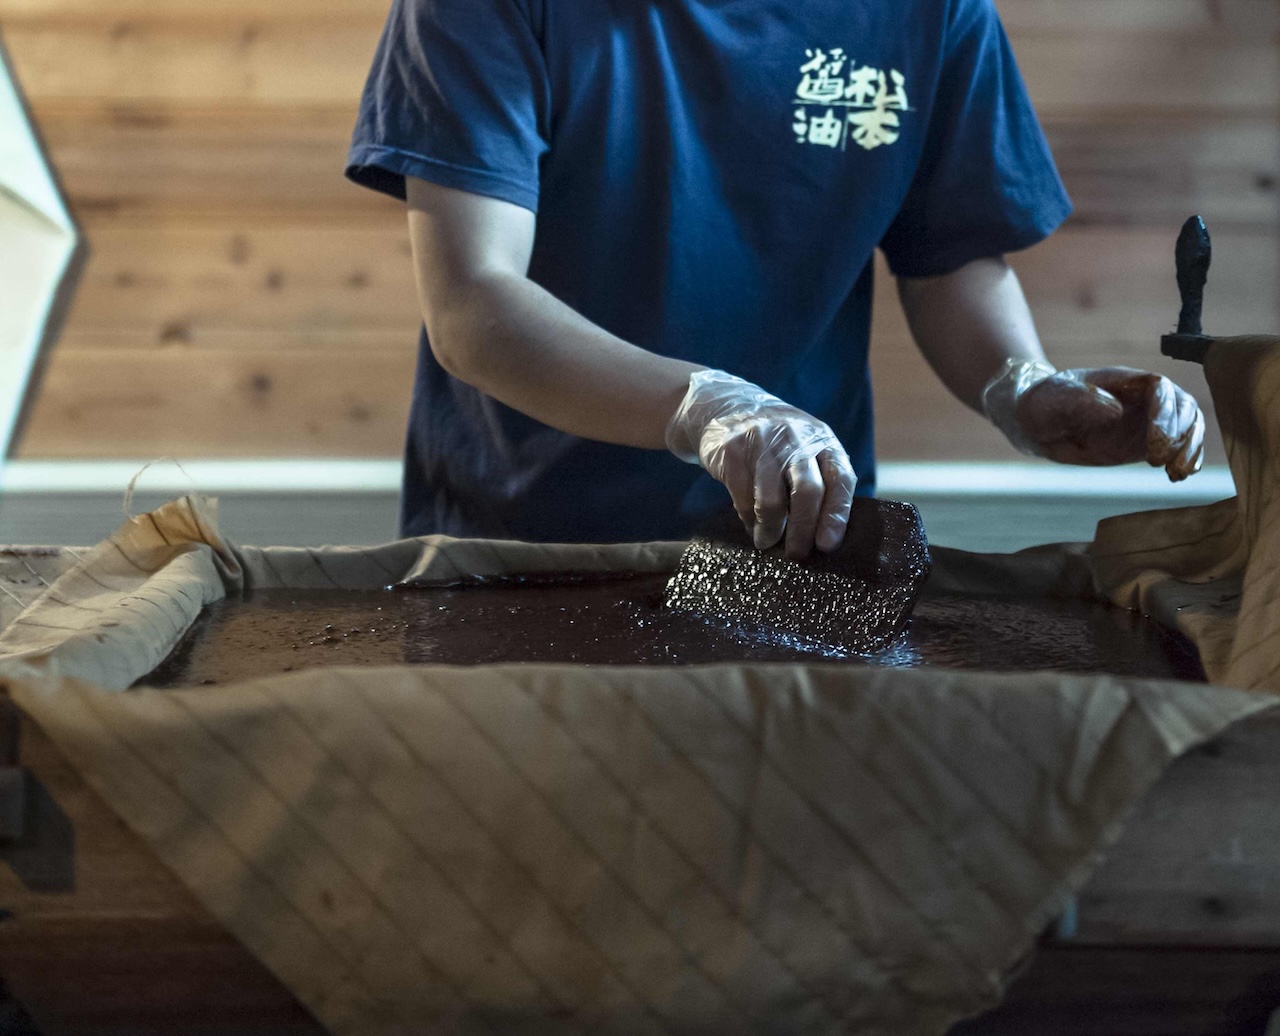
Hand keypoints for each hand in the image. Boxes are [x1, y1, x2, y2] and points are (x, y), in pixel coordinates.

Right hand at [666, 370, 855, 556]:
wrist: (727, 407)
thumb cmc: (777, 443)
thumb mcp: (806, 449)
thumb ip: (821, 480)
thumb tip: (828, 534)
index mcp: (822, 440)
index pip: (840, 479)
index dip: (836, 515)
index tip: (828, 545)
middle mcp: (796, 438)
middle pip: (807, 491)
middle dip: (803, 530)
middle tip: (797, 554)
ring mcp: (763, 442)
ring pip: (771, 500)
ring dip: (770, 530)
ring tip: (767, 542)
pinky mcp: (733, 451)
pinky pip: (742, 498)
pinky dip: (747, 519)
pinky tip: (750, 524)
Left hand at [983, 361, 1205, 480]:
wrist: (1035, 420)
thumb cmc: (1044, 402)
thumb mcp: (1054, 399)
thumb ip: (1081, 400)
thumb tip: (1116, 409)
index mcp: (1124, 380)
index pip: (1160, 388)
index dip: (1164, 414)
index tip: (1156, 442)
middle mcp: (1142, 397)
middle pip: (1182, 406)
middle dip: (1181, 434)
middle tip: (1162, 463)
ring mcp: (1146, 418)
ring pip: (1186, 425)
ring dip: (1189, 448)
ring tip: (1177, 474)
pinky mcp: (1144, 440)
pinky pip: (1175, 445)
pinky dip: (1183, 457)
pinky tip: (1180, 475)